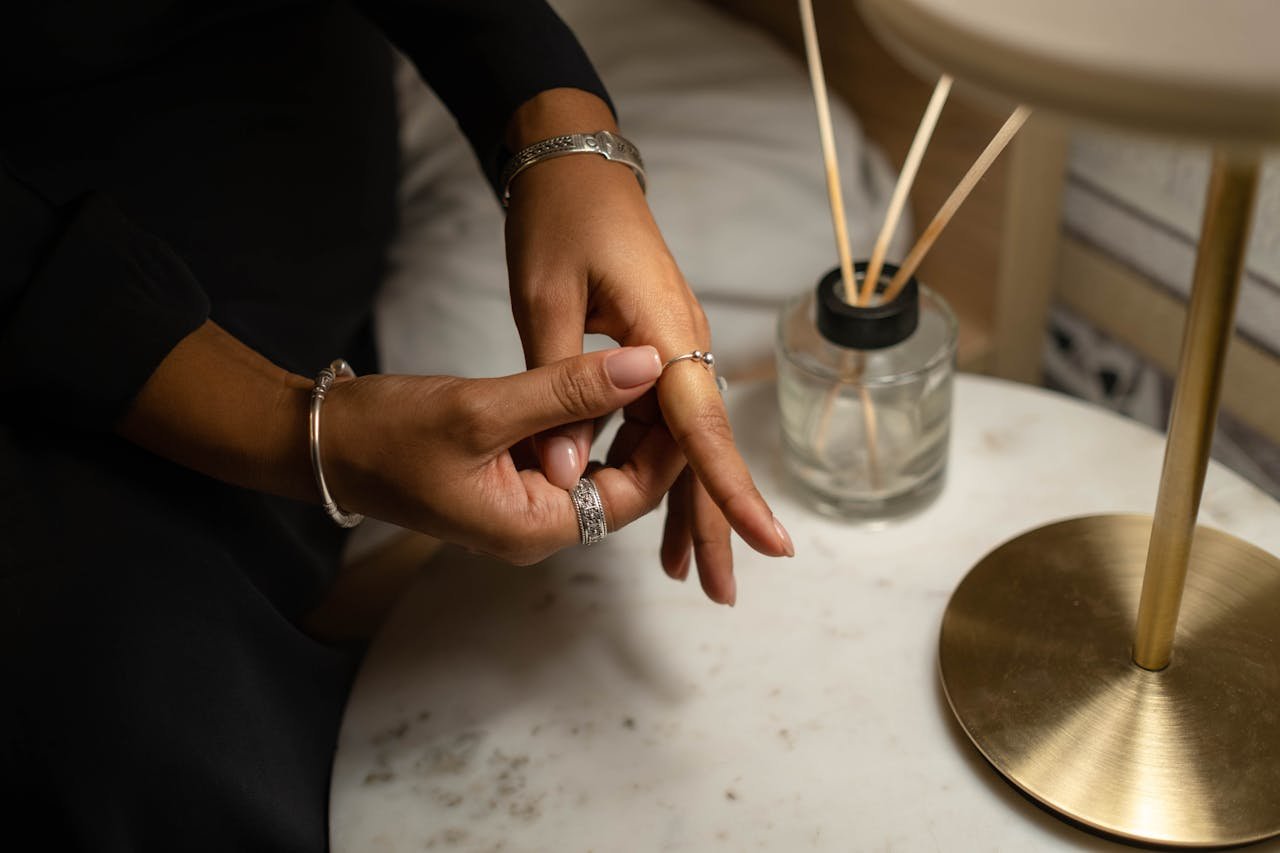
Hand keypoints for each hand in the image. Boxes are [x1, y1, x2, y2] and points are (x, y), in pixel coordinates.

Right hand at [118, 320, 679, 565]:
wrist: (320, 444)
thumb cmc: (388, 435)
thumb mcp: (482, 409)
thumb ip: (565, 390)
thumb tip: (646, 367)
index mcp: (536, 527)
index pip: (634, 494)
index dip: (668, 443)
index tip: (688, 387)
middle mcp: (537, 527)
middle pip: (622, 485)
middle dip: (651, 433)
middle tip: (675, 372)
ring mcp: (521, 507)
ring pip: (595, 467)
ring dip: (621, 423)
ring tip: (647, 369)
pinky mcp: (507, 482)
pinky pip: (566, 455)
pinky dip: (584, 420)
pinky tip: (598, 381)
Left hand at [503, 90, 794, 603]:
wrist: (574, 167)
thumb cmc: (559, 221)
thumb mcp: (542, 299)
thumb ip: (557, 388)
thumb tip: (567, 472)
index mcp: (665, 332)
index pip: (704, 426)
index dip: (733, 491)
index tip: (773, 545)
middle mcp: (684, 344)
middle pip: (705, 449)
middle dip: (715, 521)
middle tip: (718, 591)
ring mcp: (675, 347)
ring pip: (685, 442)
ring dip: (682, 502)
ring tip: (684, 570)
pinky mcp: (656, 349)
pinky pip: (662, 419)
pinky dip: (652, 463)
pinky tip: (643, 502)